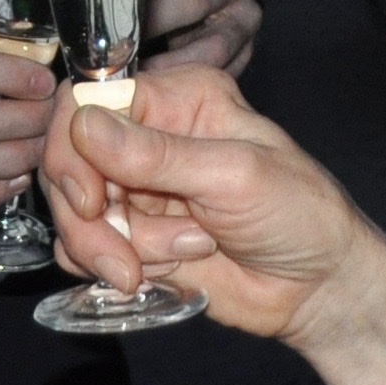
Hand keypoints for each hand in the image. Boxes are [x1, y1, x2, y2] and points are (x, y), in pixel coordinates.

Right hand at [42, 66, 382, 347]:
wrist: (317, 286)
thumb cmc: (298, 214)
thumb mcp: (234, 176)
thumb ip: (157, 156)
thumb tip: (84, 124)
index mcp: (179, 98)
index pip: (88, 101)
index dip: (73, 150)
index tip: (91, 200)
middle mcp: (150, 136)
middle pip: (68, 163)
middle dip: (93, 219)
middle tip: (131, 257)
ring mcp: (137, 189)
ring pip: (75, 215)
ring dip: (120, 248)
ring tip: (191, 250)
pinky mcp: (133, 236)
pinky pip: (84, 251)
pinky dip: (116, 269)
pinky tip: (169, 271)